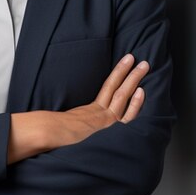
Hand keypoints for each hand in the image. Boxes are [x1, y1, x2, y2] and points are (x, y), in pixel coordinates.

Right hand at [7, 54, 147, 162]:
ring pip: (122, 95)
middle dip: (128, 73)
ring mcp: (105, 119)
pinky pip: (125, 113)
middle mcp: (99, 113)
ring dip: (133, 79)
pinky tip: (142, 92)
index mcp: (91, 112)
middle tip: (138, 59)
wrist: (52, 134)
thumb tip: (62, 119)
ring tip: (143, 66)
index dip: (118, 75)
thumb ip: (72, 123)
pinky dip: (135, 102)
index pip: (108, 89)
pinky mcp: (107, 124)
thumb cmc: (54, 132)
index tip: (126, 64)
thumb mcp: (66, 126)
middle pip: (116, 88)